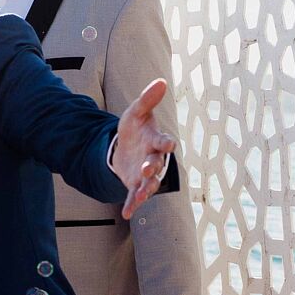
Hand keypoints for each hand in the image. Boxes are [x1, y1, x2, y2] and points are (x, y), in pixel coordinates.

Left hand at [110, 79, 176, 217]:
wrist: (124, 146)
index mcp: (156, 140)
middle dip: (152, 167)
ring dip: (146, 189)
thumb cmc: (135, 128)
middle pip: (157, 164)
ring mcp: (146, 174)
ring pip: (151, 184)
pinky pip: (136, 196)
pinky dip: (132, 204)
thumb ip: (147, 100)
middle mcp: (155, 159)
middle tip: (147, 169)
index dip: (166, 142)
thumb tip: (161, 81)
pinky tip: (126, 213)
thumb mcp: (136, 112)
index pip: (164, 142)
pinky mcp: (136, 185)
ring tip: (140, 196)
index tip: (170, 143)